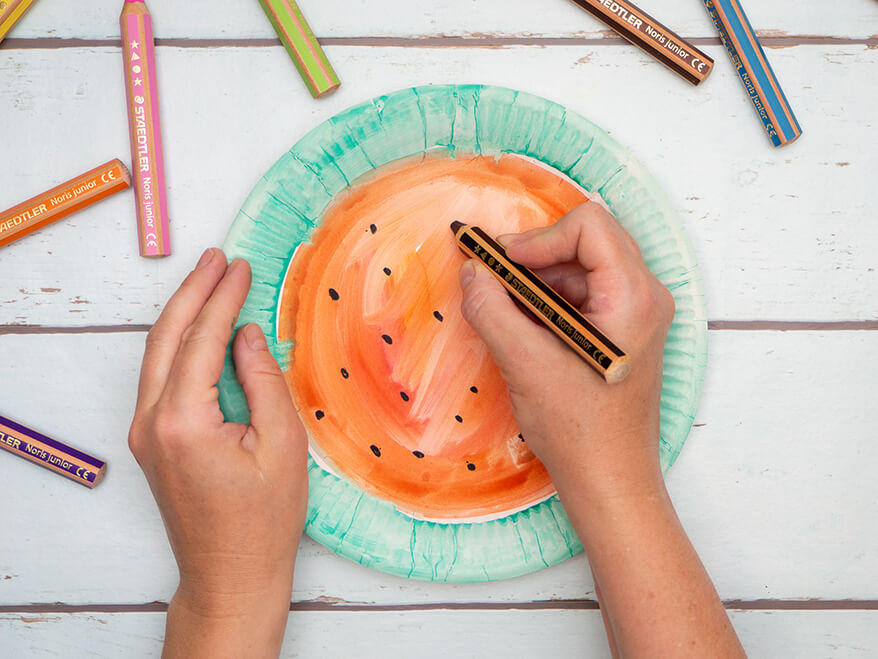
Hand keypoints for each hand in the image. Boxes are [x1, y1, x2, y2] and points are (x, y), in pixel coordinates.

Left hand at [128, 249, 307, 657]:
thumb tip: (246, 334)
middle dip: (192, 293)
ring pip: (157, 355)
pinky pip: (161, 378)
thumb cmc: (263, 519)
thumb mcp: (281, 444)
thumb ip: (262, 380)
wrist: (230, 573)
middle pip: (166, 338)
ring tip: (209, 282)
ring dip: (182, 315)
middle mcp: (152, 422)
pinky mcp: (152, 441)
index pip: (202, 340)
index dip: (223, 299)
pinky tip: (200, 330)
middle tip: (218, 259)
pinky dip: (180, 346)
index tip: (241, 268)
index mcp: (183, 421)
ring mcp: (146, 433)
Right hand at [459, 203, 744, 656]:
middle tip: (492, 278)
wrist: (610, 481)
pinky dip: (547, 299)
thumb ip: (493, 310)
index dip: (537, 238)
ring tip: (503, 308)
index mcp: (634, 297)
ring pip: (581, 266)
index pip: (588, 225)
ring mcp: (636, 314)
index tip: (500, 265)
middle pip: (587, 240)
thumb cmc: (581, 431)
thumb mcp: (526, 365)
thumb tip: (472, 271)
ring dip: (537, 279)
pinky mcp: (622, 331)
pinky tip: (521, 325)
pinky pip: (582, 293)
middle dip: (534, 255)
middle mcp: (644, 296)